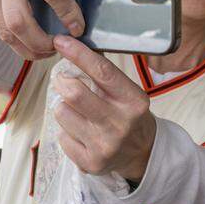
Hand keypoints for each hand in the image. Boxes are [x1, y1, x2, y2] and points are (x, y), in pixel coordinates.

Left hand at [51, 35, 156, 180]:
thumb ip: (104, 76)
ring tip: (77, 112)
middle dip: (62, 82)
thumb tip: (73, 48)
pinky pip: (62, 136)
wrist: (143, 155)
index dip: (78, 54)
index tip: (61, 41)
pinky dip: (66, 131)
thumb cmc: (130, 117)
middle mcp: (121, 124)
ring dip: (63, 108)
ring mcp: (105, 145)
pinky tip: (81, 133)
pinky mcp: (90, 162)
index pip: (102, 71)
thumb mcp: (128, 93)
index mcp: (134, 102)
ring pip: (62, 113)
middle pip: (75, 94)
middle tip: (62, 80)